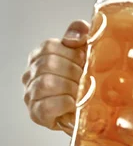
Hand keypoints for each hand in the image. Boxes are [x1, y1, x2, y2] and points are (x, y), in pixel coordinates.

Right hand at [22, 20, 89, 135]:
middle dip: (74, 73)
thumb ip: (80, 35)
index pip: (50, 46)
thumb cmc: (84, 83)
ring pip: (47, 83)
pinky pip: (47, 106)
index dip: (73, 55)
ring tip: (82, 93)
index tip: (85, 63)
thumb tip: (82, 32)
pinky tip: (74, 104)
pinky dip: (64, 104)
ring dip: (70, 88)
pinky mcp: (36, 113)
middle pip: (48, 64)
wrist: (88, 113)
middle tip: (87, 80)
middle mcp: (31, 73)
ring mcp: (31, 94)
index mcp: (41, 56)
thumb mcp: (85, 54)